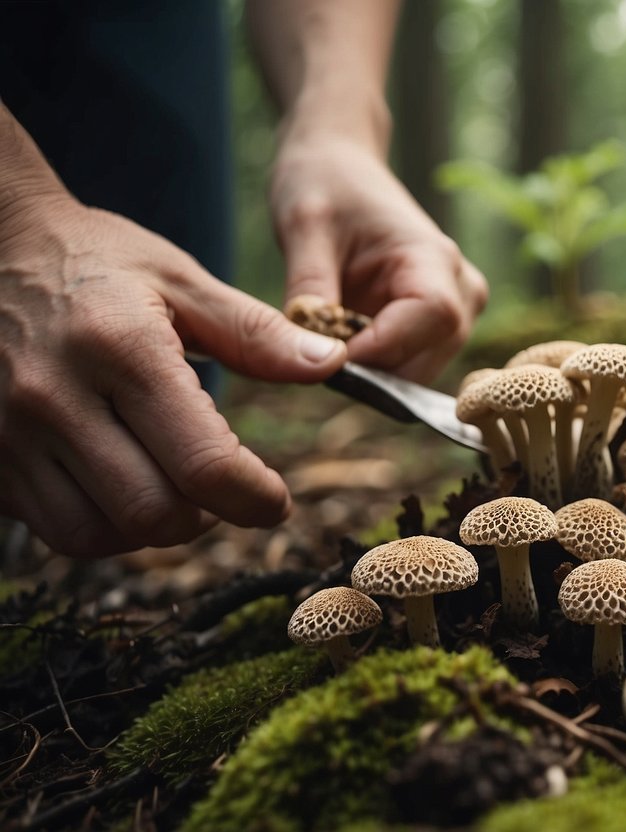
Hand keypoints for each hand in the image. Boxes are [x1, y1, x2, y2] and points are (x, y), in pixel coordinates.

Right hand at [0, 196, 347, 556]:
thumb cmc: (96, 260)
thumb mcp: (182, 280)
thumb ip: (257, 332)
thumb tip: (330, 365)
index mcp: (121, 349)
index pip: (203, 463)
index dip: (254, 497)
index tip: (276, 500)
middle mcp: (56, 397)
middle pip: (154, 513)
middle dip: (210, 517)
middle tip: (228, 490)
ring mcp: (11, 433)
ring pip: (101, 534)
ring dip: (157, 528)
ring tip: (179, 489)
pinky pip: (57, 530)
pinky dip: (106, 528)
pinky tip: (128, 488)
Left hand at [271, 135, 487, 382]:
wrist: (339, 167)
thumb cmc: (324, 184)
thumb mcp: (304, 227)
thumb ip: (310, 291)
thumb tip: (312, 354)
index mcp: (434, 257)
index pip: (432, 320)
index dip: (380, 348)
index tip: (321, 353)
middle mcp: (460, 289)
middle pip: (428, 358)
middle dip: (369, 369)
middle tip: (311, 351)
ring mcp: (455, 313)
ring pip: (418, 374)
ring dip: (369, 372)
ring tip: (324, 339)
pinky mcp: (437, 329)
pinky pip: (408, 368)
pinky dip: (373, 368)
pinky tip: (341, 340)